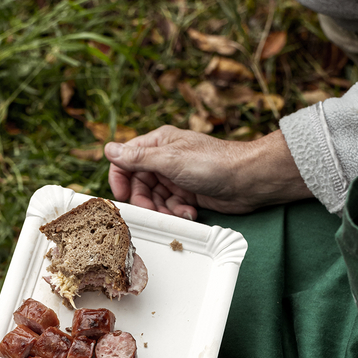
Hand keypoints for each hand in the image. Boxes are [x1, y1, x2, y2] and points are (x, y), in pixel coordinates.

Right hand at [105, 125, 312, 217]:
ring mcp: (177, 177)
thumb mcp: (170, 160)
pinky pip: (171, 207)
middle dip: (145, 201)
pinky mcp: (188, 193)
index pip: (126, 160)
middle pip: (139, 184)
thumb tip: (109, 149)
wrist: (248, 180)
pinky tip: (189, 213)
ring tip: (178, 212)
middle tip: (152, 211)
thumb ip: (138, 158)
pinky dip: (177, 213)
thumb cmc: (213, 163)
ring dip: (163, 210)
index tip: (123, 196)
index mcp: (158, 143)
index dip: (121, 179)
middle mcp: (165, 159)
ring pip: (155, 198)